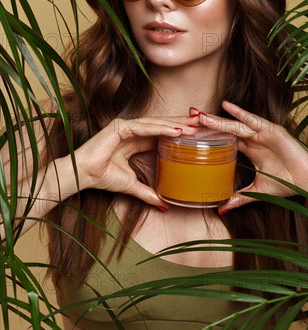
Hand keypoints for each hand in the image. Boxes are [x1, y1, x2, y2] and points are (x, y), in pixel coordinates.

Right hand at [73, 115, 198, 207]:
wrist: (84, 176)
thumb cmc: (102, 178)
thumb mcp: (132, 186)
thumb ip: (148, 193)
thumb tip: (164, 205)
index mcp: (136, 141)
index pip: (161, 133)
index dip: (179, 133)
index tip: (197, 134)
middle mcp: (132, 131)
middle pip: (162, 125)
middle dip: (182, 124)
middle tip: (202, 123)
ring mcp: (126, 127)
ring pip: (155, 124)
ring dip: (175, 126)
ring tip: (193, 128)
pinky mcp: (119, 127)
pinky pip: (144, 128)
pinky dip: (160, 129)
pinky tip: (175, 131)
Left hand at [192, 101, 307, 214]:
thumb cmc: (286, 184)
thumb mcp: (257, 192)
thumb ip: (239, 198)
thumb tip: (222, 210)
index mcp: (249, 150)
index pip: (224, 139)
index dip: (208, 136)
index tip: (190, 133)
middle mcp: (254, 139)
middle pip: (225, 129)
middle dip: (207, 123)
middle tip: (188, 117)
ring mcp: (262, 133)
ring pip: (235, 124)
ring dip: (217, 119)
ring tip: (199, 115)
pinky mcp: (272, 131)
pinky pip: (253, 120)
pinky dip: (240, 113)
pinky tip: (227, 106)